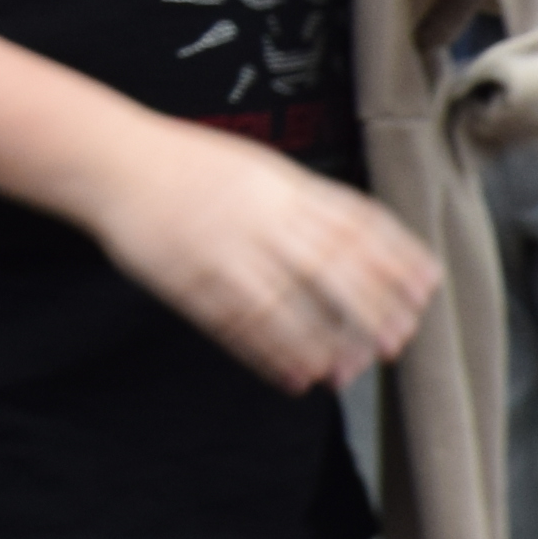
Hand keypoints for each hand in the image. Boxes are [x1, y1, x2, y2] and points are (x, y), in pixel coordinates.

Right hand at [81, 119, 436, 392]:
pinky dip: (272, 354)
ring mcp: (223, 249)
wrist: (110, 160)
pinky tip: (299, 378)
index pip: (354, 222)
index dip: (396, 258)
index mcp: (282, 187)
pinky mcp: (188, 279)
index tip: (427, 288)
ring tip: (350, 371)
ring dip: (323, 343)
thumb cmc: (194, 168)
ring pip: (286, 304)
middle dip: (370, 308)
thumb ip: (313, 204)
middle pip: (329, 267)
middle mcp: (259, 217)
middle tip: (398, 342)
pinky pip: (237, 324)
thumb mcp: (263, 172)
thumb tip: (373, 242)